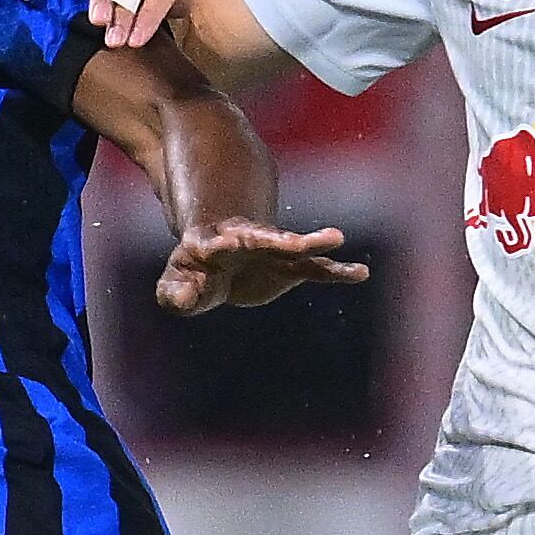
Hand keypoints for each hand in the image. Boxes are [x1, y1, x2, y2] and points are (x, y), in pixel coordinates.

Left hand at [157, 219, 368, 314]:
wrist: (219, 257)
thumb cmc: (194, 270)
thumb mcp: (176, 282)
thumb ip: (174, 293)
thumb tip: (185, 299)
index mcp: (208, 243)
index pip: (209, 243)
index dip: (215, 244)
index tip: (223, 244)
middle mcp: (243, 241)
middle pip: (258, 236)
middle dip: (273, 238)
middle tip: (292, 241)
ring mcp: (269, 251)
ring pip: (293, 245)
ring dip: (312, 242)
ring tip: (337, 237)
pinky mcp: (288, 267)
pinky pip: (316, 268)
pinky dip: (336, 271)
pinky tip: (360, 273)